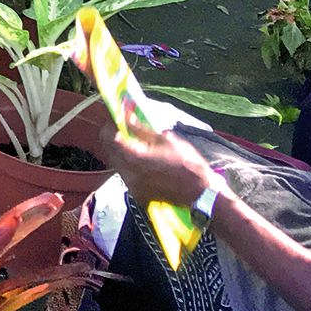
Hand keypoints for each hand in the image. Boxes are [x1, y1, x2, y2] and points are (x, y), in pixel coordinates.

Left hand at [99, 123, 217, 208]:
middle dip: (114, 138)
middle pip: (109, 151)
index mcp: (135, 158)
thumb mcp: (166, 139)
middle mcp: (129, 174)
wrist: (202, 194)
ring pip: (116, 164)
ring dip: (121, 152)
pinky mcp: (138, 195)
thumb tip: (126, 115)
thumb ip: (141, 128)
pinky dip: (129, 166)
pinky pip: (126, 176)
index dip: (110, 125)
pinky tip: (143, 161)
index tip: (117, 119)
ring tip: (137, 144)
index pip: (108, 137)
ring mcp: (132, 187)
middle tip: (126, 129)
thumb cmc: (188, 164)